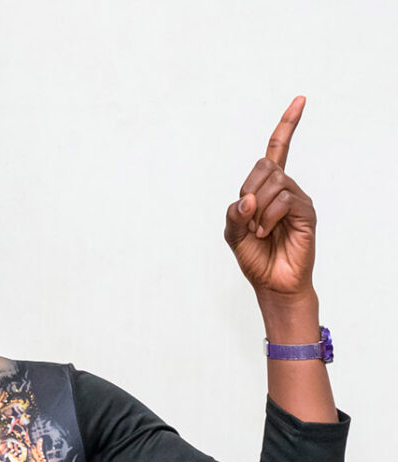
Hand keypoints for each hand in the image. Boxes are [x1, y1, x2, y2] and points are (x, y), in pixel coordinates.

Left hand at [223, 96, 317, 300]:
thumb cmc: (254, 256)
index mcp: (267, 188)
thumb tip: (247, 199)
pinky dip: (268, 216)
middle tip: (248, 217)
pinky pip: (285, 200)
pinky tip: (267, 232)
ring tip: (259, 231)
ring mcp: (298, 199)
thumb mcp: (232, 232)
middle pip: (266, 165)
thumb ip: (234, 212)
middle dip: (249, 189)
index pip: (278, 150)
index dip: (287, 125)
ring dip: (257, 209)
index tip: (300, 100)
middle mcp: (285, 188)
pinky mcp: (307, 213)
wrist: (272, 283)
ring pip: (274, 183)